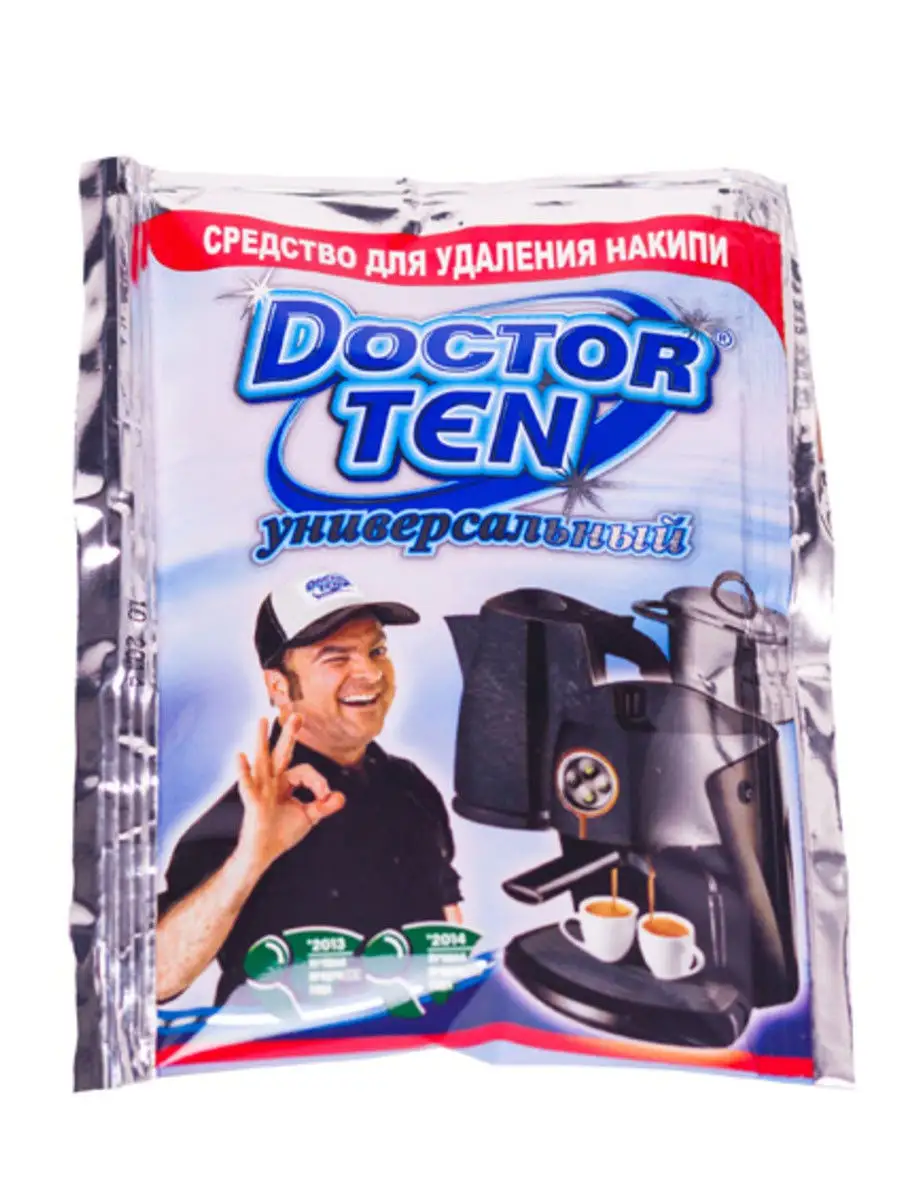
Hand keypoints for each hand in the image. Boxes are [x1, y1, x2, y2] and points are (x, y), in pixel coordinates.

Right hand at [235, 715, 345, 873]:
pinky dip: (244, 771)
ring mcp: (261, 790)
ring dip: (262, 740)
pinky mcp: (253, 802)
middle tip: (296, 715)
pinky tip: (240, 756)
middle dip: (289, 735)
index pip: (304, 771)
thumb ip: (324, 806)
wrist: (264, 852)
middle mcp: (272, 782)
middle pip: (281, 753)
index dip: (318, 782)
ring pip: (263, 760)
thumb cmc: (281, 832)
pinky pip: (248, 784)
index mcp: (285, 782)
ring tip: (262, 721)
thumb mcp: (308, 817)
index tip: (325, 796)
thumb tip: (341, 796)